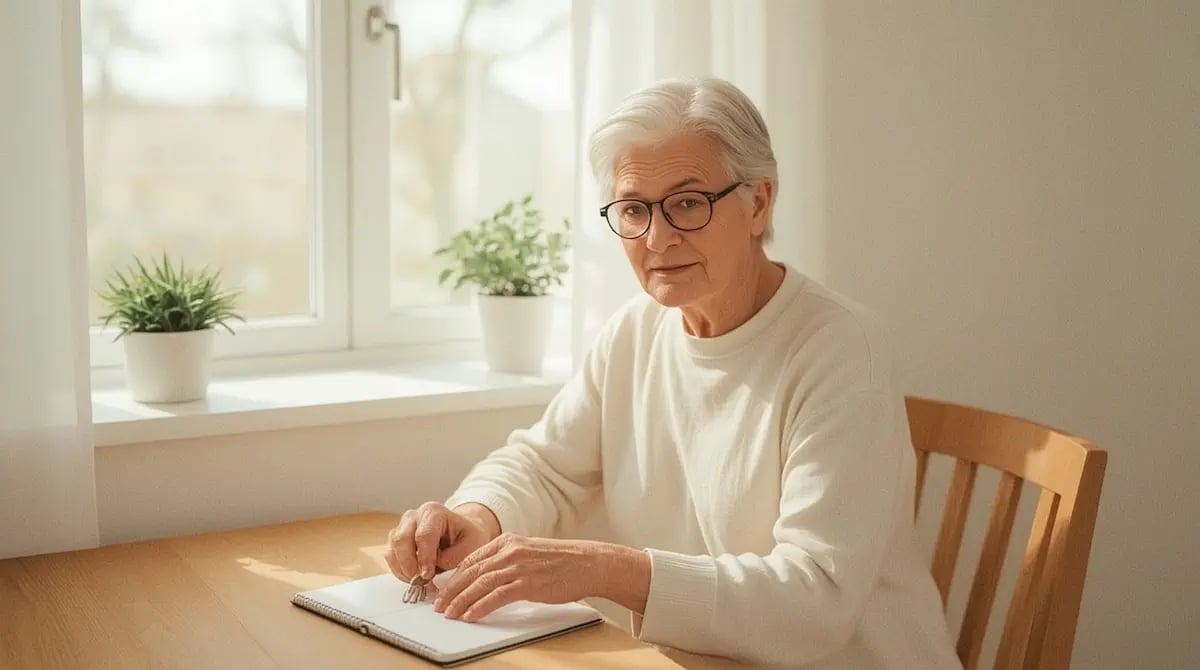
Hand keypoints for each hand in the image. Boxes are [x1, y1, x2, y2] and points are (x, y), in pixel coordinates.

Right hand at [384, 502, 499, 582]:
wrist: (462, 533)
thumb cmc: (467, 537)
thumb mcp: (472, 545)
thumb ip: (453, 556)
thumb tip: (432, 569)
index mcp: (434, 512)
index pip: (424, 535)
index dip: (424, 558)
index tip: (429, 575)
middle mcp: (414, 516)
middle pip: (401, 540)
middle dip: (410, 565)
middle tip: (421, 583)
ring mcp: (402, 527)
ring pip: (393, 550)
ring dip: (404, 570)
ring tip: (420, 583)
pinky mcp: (396, 541)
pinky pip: (391, 558)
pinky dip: (400, 571)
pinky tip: (414, 579)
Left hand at [433, 534, 650, 621]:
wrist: (588, 563)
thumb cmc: (561, 562)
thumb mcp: (529, 553)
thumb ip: (507, 561)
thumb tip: (485, 577)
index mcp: (507, 541)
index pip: (472, 559)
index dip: (454, 576)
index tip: (444, 590)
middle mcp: (509, 551)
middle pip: (471, 572)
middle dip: (451, 590)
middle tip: (438, 605)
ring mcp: (518, 566)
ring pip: (479, 584)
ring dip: (460, 601)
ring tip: (449, 614)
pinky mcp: (527, 583)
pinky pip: (495, 596)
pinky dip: (479, 607)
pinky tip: (470, 616)